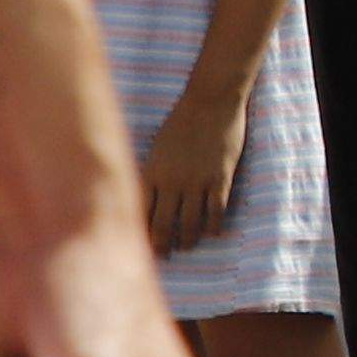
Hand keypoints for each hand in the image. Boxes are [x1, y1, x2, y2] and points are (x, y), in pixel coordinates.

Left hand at [141, 78, 247, 255]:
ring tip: (186, 246)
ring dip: (188, 239)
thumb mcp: (157, 148)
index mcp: (152, 172)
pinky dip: (215, 225)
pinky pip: (217, 210)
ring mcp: (197, 180)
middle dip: (161, 245)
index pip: (139, 213)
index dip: (138, 233)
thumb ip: (151, 173)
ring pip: (190, 222)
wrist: (211, 100)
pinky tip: (214, 233)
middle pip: (163, 224)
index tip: (136, 247)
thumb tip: (141, 197)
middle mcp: (172, 181)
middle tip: (162, 256)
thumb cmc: (181, 121)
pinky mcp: (220, 177)